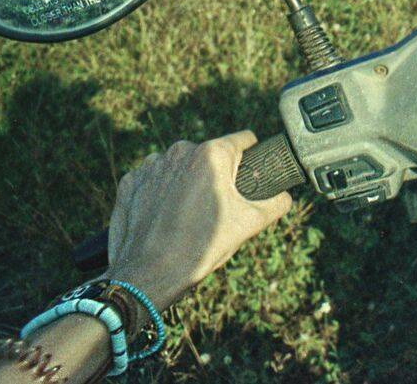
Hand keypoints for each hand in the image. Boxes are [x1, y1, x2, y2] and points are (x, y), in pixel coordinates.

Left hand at [105, 131, 291, 309]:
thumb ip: (275, 203)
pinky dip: (161, 192)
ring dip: (187, 182)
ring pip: (181, 166)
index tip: (250, 175)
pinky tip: (164, 217)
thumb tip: (285, 197)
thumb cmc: (199, 247)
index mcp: (212, 154)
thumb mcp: (248, 224)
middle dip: (217, 175)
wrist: (147, 276)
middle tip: (216, 207)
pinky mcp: (130, 182)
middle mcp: (180, 152)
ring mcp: (151, 166)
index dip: (252, 156)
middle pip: (210, 156)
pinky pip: (154, 179)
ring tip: (188, 216)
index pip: (243, 140)